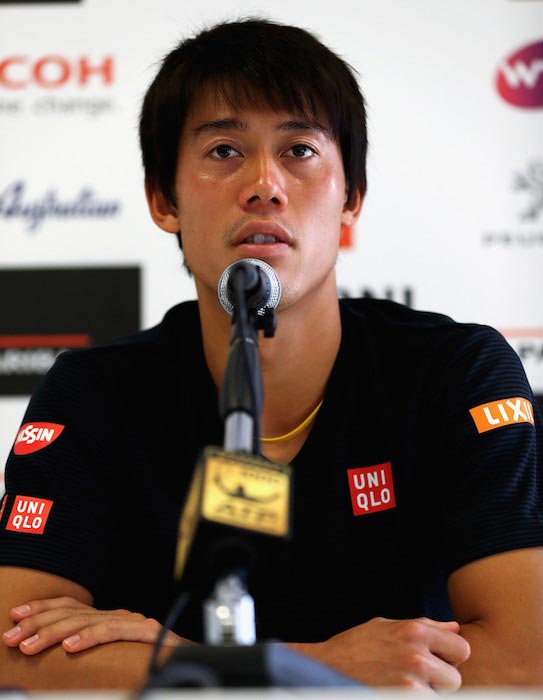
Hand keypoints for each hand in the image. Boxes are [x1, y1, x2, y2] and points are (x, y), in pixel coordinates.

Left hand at [2, 596, 186, 654]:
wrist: (193, 664)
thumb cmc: (154, 666)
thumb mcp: (113, 661)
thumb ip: (92, 657)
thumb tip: (56, 664)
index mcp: (110, 619)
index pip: (72, 606)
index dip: (43, 608)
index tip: (16, 615)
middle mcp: (119, 615)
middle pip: (73, 611)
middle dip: (38, 623)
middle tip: (12, 637)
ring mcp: (132, 622)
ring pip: (87, 620)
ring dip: (54, 632)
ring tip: (30, 644)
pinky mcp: (145, 632)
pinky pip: (113, 631)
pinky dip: (90, 636)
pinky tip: (70, 645)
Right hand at [292, 617, 469, 693]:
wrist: (324, 670)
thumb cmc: (355, 648)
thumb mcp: (386, 627)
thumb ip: (424, 627)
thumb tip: (455, 628)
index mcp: (414, 630)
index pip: (461, 648)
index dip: (448, 658)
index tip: (432, 662)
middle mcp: (416, 654)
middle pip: (455, 678)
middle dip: (438, 682)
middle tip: (412, 679)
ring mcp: (411, 681)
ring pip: (440, 697)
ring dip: (425, 695)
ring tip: (399, 686)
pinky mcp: (405, 699)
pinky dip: (413, 699)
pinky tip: (393, 692)